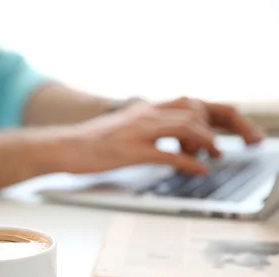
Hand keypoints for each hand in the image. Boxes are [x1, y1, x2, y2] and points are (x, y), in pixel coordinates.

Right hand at [59, 98, 263, 174]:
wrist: (64, 146)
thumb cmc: (87, 142)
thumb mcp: (120, 127)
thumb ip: (140, 127)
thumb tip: (158, 138)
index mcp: (142, 109)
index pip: (185, 103)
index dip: (204, 117)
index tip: (211, 133)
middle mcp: (144, 115)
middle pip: (193, 112)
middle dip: (211, 128)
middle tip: (215, 148)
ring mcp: (139, 132)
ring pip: (188, 128)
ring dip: (207, 142)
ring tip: (213, 156)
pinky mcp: (133, 152)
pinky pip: (171, 156)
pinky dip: (191, 164)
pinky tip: (199, 171)